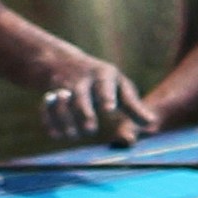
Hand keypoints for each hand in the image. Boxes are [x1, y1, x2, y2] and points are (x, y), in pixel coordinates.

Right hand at [31, 47, 148, 144]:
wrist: (63, 62)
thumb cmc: (103, 81)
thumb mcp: (119, 87)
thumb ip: (133, 106)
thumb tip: (152, 123)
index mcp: (103, 75)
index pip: (105, 85)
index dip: (106, 97)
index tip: (109, 110)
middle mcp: (83, 79)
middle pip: (81, 95)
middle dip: (84, 112)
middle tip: (90, 129)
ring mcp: (64, 87)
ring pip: (62, 103)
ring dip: (66, 120)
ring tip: (73, 135)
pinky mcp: (49, 95)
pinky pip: (46, 109)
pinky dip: (49, 121)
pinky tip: (56, 134)